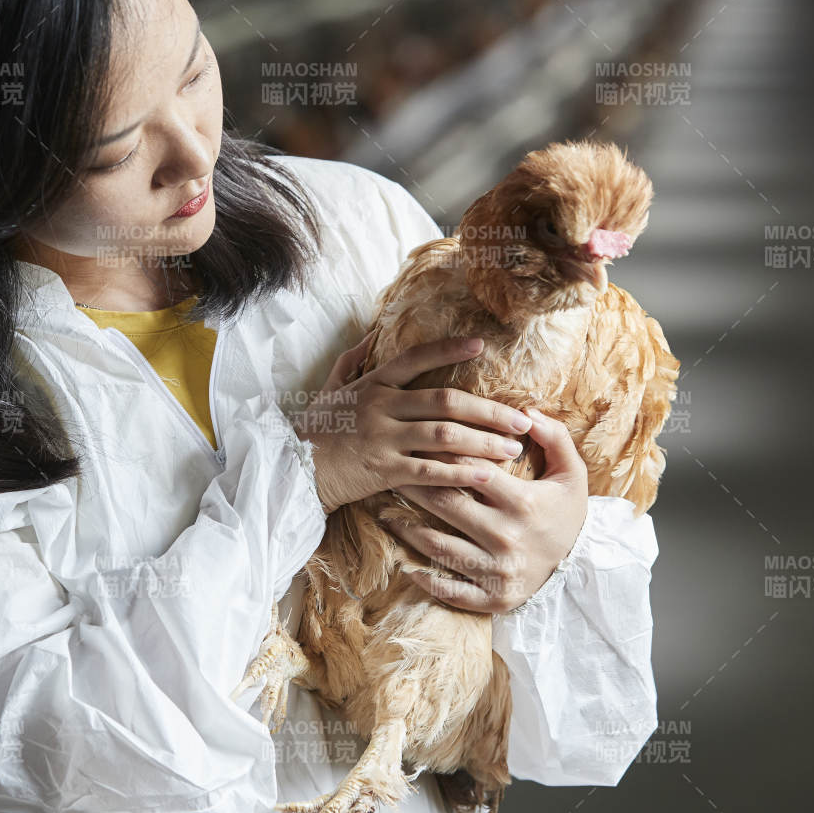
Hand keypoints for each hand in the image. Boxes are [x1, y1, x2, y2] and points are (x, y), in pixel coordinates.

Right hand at [296, 335, 543, 514]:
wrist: (292, 469)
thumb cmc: (314, 429)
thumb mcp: (329, 389)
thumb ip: (351, 362)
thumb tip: (370, 335)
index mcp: (372, 383)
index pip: (415, 358)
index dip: (448, 349)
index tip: (481, 345)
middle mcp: (381, 406)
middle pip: (445, 402)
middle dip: (488, 411)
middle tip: (521, 419)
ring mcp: (383, 438)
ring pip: (444, 436)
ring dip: (483, 442)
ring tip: (512, 450)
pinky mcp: (383, 470)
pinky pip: (429, 470)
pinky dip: (459, 473)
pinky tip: (485, 477)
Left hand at [383, 408, 588, 614]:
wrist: (582, 570)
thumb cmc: (567, 514)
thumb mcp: (572, 473)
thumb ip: (555, 437)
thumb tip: (526, 411)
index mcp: (523, 503)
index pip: (471, 470)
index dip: (441, 452)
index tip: (416, 440)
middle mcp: (506, 537)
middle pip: (446, 503)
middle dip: (413, 483)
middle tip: (388, 470)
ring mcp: (496, 571)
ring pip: (439, 546)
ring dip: (406, 528)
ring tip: (384, 511)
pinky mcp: (491, 598)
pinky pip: (450, 590)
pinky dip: (426, 579)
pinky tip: (406, 565)